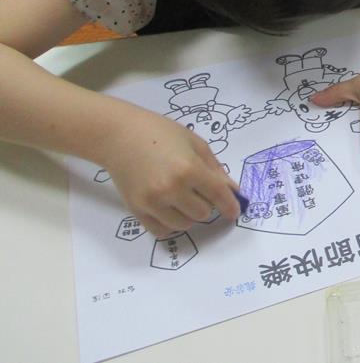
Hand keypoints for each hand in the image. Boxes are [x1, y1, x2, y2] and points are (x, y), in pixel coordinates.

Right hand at [98, 106, 241, 236]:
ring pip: (184, 225)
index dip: (230, 205)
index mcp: (189, 168)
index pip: (218, 195)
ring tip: (184, 198)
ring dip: (190, 215)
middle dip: (208, 204)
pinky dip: (171, 224)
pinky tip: (171, 209)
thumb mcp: (196, 144)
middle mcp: (171, 189)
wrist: (120, 136)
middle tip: (200, 192)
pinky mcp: (136, 210)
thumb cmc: (161, 133)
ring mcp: (152, 202)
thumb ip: (215, 169)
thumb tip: (232, 191)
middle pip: (203, 213)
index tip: (235, 211)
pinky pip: (162, 230)